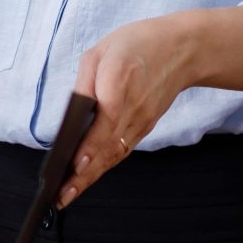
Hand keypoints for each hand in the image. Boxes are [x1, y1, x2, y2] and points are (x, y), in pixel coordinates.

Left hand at [58, 12, 194, 207]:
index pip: (105, 121)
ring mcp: (142, 121)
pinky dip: (104, 166)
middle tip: (61, 196)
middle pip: (107, 147)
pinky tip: (86, 177)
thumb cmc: (135, 45)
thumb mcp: (100, 52)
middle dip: (83, 175)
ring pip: (114, 154)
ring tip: (67, 195)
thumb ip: (84, 83)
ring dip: (91, 177)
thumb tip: (71, 115)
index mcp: (120, 83)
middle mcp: (133, 108)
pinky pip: (122, 149)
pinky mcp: (145, 126)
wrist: (181, 50)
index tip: (75, 165)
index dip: (90, 146)